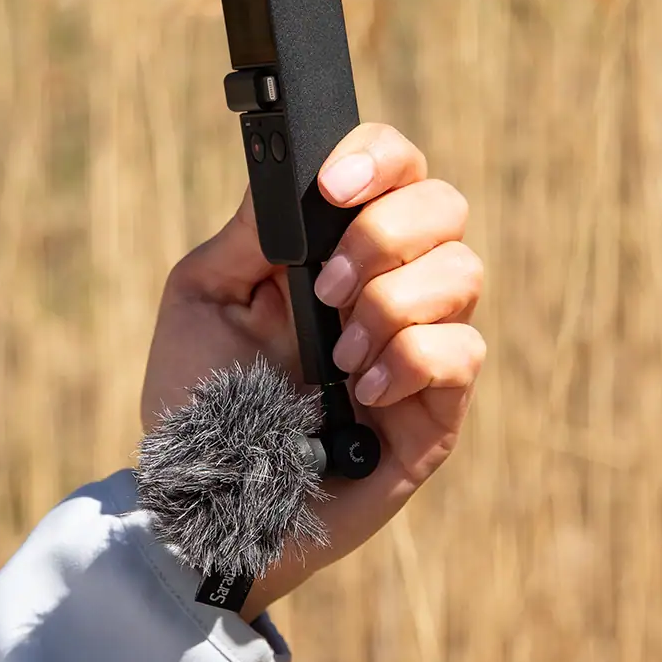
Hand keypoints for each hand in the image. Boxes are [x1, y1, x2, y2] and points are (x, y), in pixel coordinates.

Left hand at [139, 123, 485, 620]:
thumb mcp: (202, 298)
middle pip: (444, 205)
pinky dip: (409, 363)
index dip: (377, 157)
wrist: (202, 504)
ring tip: (336, 357)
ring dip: (391, 304)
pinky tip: (359, 397)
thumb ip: (249, 233)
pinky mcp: (438, 411)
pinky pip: (463, 353)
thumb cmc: (197, 402)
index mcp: (335, 247)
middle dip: (385, 234)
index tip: (332, 188)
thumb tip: (285, 173)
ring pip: (463, 272)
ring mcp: (421, 346)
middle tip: (326, 289)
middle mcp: (389, 284)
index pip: (393, 167)